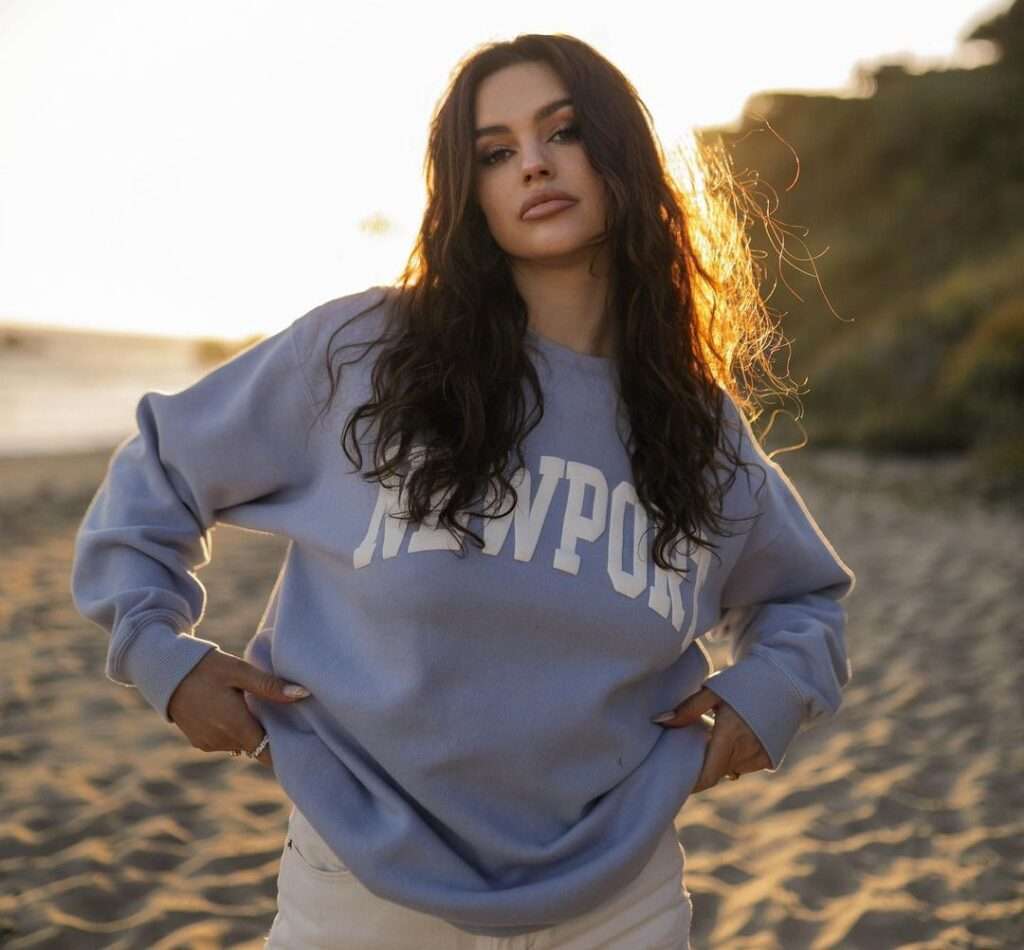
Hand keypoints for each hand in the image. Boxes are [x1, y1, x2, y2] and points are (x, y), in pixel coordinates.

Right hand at [167, 649, 310, 769]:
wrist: (165, 672)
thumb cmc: (207, 668)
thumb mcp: (240, 671)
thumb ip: (270, 686)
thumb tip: (302, 695)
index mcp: (236, 726)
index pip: (268, 753)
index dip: (283, 747)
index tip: (297, 736)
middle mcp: (222, 741)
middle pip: (256, 746)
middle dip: (268, 733)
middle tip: (279, 712)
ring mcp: (209, 744)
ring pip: (241, 744)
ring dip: (249, 730)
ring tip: (255, 707)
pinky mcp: (199, 742)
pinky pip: (225, 741)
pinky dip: (233, 730)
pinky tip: (234, 710)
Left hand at [652, 686, 771, 791]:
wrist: (783, 681)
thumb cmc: (743, 682)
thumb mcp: (712, 691)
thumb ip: (687, 709)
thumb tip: (658, 721)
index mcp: (730, 736)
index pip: (708, 776)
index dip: (692, 783)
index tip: (676, 779)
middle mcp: (746, 752)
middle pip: (716, 772)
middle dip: (702, 765)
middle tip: (689, 749)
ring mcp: (760, 757)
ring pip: (729, 769)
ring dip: (719, 760)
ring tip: (713, 737)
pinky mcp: (769, 759)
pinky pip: (743, 765)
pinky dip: (733, 757)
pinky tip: (732, 738)